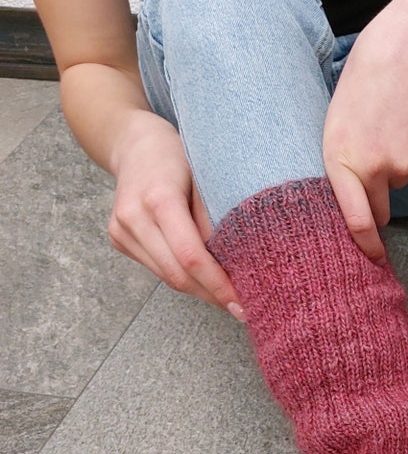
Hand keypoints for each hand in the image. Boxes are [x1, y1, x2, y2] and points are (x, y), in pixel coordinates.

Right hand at [107, 112, 243, 317]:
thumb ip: (216, 218)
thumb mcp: (206, 177)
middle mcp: (133, 217)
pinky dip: (183, 278)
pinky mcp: (118, 239)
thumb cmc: (179, 156)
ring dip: (200, 291)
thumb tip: (236, 264)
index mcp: (158, 198)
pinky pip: (157, 269)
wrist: (135, 144)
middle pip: (177, 274)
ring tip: (228, 298)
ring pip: (166, 277)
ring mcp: (121, 230)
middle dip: (212, 295)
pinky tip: (205, 281)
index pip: (191, 256)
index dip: (218, 285)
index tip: (242, 304)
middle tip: (244, 309)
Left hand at [323, 0, 407, 261]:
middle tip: (378, 161)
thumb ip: (341, 160)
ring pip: (399, 184)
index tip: (370, 260)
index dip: (364, 246)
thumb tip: (351, 199)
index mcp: (340, 158)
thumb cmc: (368, 77)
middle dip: (376, 202)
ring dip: (396, 165)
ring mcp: (405, 166)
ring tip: (392, 123)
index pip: (354, 220)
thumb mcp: (337, 118)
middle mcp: (373, 169)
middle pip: (377, 210)